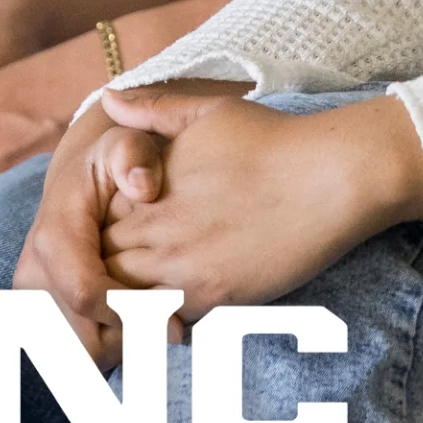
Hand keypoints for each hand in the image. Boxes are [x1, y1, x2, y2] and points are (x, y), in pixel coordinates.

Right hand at [13, 98, 168, 368]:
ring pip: (79, 356)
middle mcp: (31, 273)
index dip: (131, 314)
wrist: (83, 180)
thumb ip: (135, 156)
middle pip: (82, 338)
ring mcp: (30, 301)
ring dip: (122, 349)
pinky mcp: (38, 320)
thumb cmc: (113, 165)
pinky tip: (138, 326)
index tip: (176, 322)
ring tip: (157, 323)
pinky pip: (77, 357)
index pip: (84, 293)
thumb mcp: (126, 145)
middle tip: (174, 328)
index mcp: (51, 235)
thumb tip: (144, 187)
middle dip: (130, 338)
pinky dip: (111, 349)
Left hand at [95, 88, 422, 317]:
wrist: (328, 175)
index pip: (94, 226)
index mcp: (147, 189)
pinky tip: (173, 319)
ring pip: (127, 302)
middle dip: (105, 274)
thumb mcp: (206, 110)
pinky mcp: (216, 298)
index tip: (117, 237)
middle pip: (103, 268)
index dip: (99, 234)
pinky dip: (162, 324)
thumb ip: (152, 109)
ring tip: (141, 304)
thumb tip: (107, 98)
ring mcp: (184, 268)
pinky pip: (167, 324)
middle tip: (118, 281)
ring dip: (129, 304)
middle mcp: (157, 231)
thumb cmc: (272, 140)